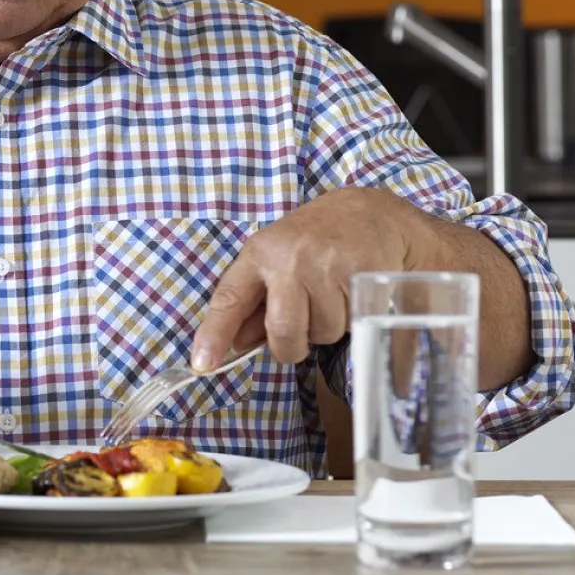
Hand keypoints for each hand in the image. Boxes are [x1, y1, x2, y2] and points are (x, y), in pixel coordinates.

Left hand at [191, 188, 414, 369]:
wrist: (373, 213)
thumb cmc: (318, 240)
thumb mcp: (276, 260)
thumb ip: (255, 302)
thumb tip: (238, 343)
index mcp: (260, 253)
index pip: (229, 298)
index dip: (215, 334)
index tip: (202, 362)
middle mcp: (289, 258)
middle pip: (282, 331)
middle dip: (291, 345)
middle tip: (302, 329)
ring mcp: (326, 265)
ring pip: (322, 333)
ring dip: (328, 327)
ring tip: (334, 295)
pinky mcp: (361, 275)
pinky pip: (352, 324)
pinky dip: (353, 319)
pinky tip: (353, 292)